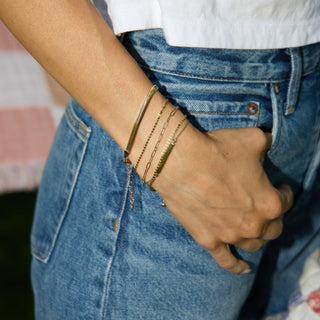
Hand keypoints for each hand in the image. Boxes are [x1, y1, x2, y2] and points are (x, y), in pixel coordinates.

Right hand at [154, 125, 292, 273]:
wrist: (179, 163)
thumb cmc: (216, 150)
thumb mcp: (251, 139)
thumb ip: (267, 142)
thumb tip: (269, 140)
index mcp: (269, 202)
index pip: (286, 201)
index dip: (283, 192)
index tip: (278, 187)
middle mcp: (254, 224)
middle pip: (272, 227)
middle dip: (271, 216)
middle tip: (262, 206)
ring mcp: (231, 235)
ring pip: (254, 244)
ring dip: (256, 236)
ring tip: (251, 226)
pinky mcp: (209, 240)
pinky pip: (226, 261)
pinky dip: (236, 266)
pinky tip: (244, 268)